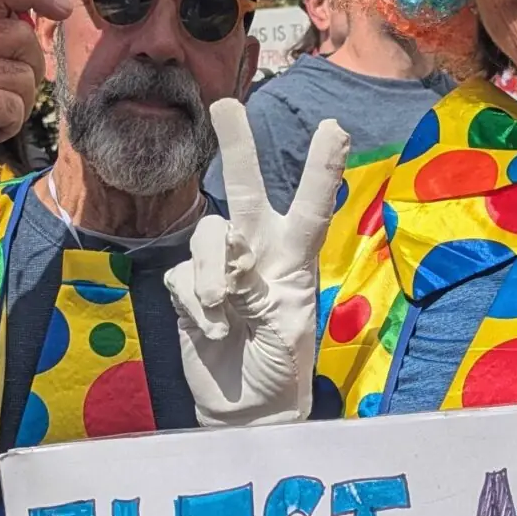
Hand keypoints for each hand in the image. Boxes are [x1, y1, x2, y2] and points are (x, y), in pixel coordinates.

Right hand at [166, 101, 348, 428]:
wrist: (246, 410)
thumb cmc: (282, 370)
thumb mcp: (288, 332)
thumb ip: (260, 293)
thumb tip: (229, 266)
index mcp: (294, 260)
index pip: (310, 209)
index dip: (321, 170)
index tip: (335, 129)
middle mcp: (257, 252)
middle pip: (245, 190)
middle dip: (237, 146)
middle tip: (225, 105)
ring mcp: (220, 268)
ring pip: (205, 238)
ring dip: (212, 277)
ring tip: (226, 316)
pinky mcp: (187, 288)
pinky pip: (181, 277)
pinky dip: (195, 305)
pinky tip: (212, 331)